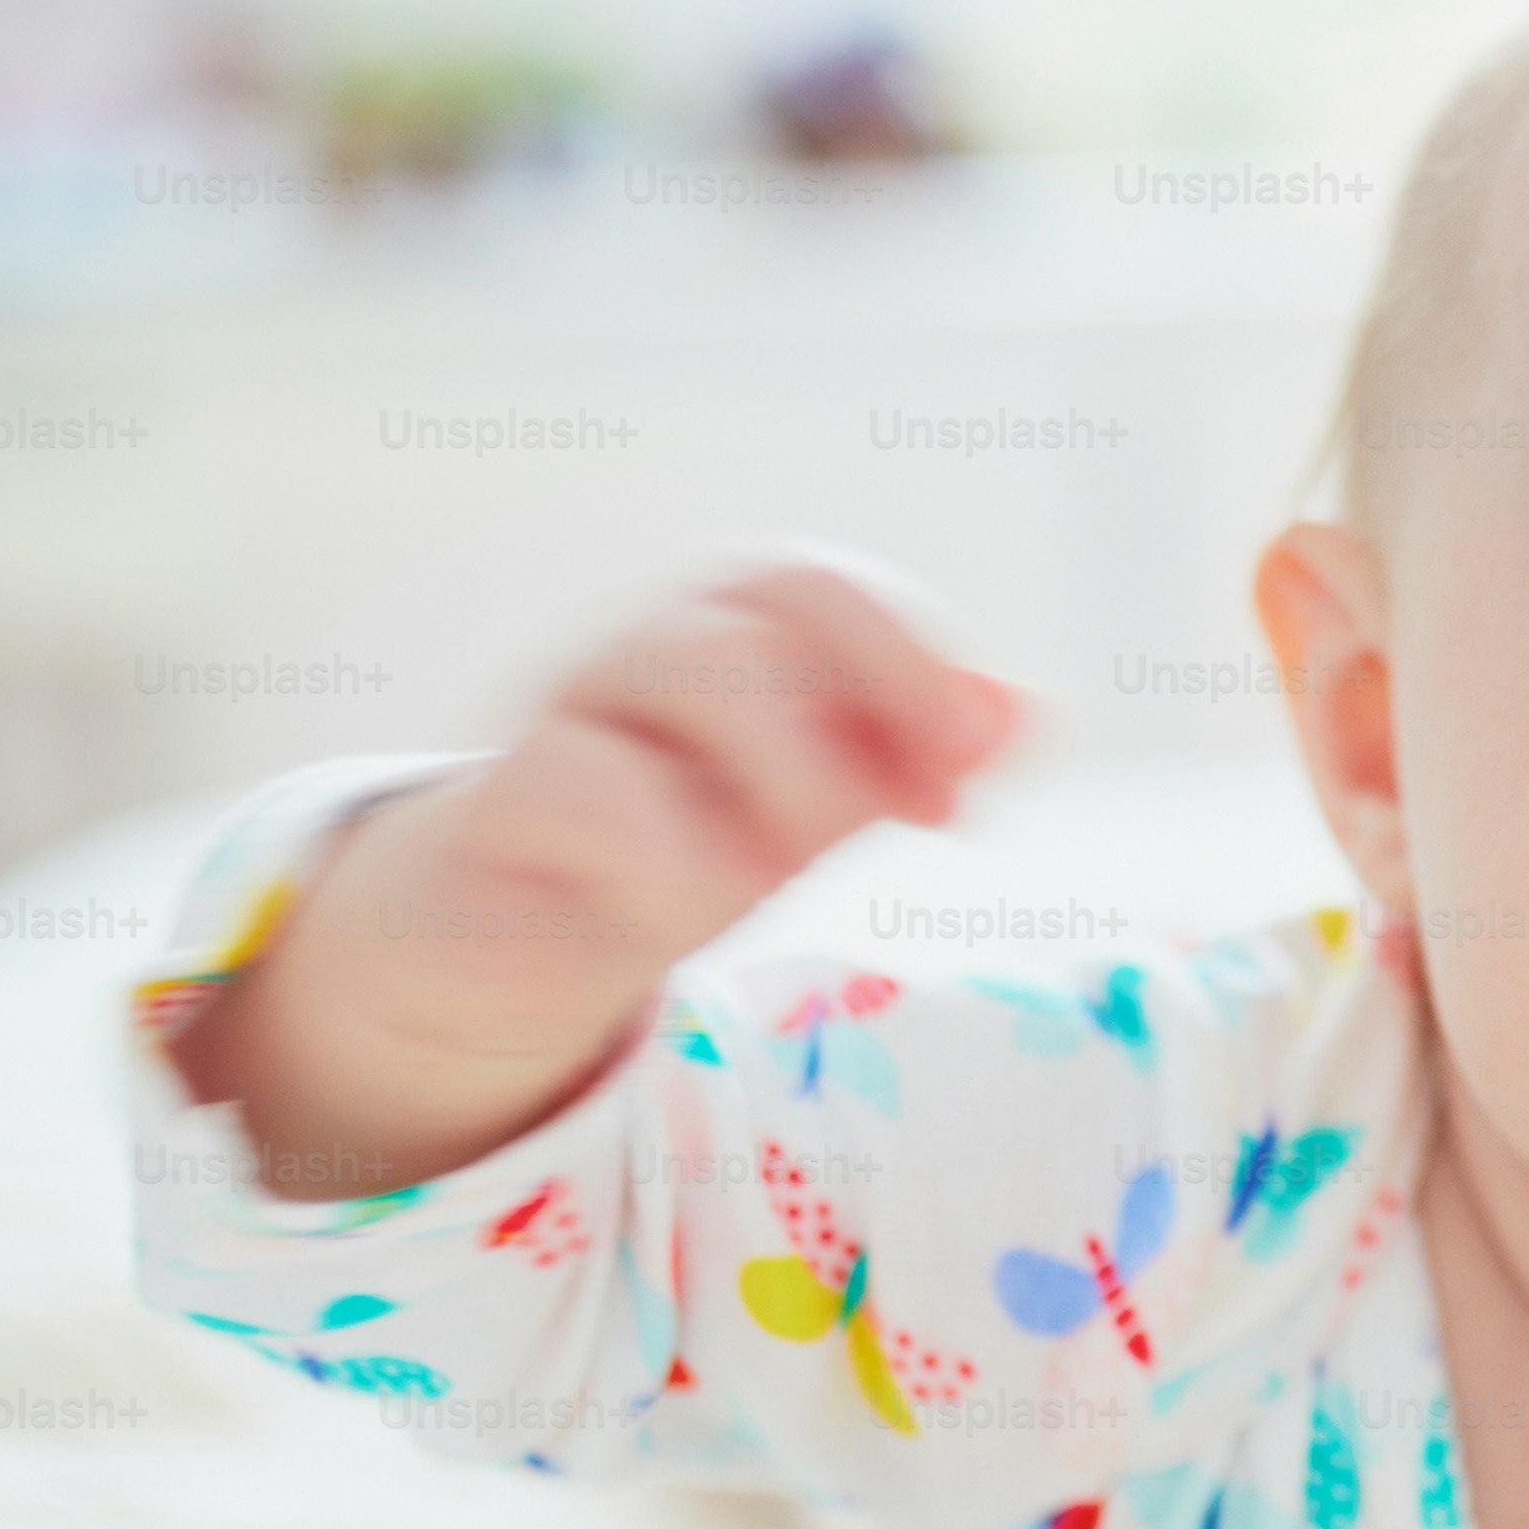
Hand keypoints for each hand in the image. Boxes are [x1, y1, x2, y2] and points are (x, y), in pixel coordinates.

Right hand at [439, 556, 1018, 977]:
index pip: (816, 594)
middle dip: (862, 708)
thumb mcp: (807, 810)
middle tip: (916, 816)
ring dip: (777, 769)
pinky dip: (655, 842)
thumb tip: (1028, 715)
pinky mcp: (500, 808)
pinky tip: (693, 903)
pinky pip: (573, 782)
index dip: (906, 658)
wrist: (504, 933)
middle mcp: (646, 655)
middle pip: (757, 617)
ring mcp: (566, 720)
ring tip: (799, 867)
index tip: (976, 753)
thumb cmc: (676, 841)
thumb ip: (906, 762)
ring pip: (676, 673)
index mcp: (725, 639)